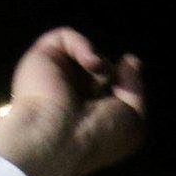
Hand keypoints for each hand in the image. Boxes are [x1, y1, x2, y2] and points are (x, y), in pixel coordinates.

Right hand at [0, 29, 146, 175]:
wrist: (58, 139)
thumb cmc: (97, 136)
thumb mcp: (132, 118)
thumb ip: (134, 88)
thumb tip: (130, 60)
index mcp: (89, 114)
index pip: (111, 89)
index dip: (123, 86)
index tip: (125, 95)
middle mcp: (70, 95)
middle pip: (101, 69)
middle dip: (112, 76)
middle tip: (108, 90)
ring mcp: (54, 76)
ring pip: (86, 53)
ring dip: (100, 63)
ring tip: (99, 77)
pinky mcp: (40, 59)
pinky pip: (65, 36)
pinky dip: (83, 45)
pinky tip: (91, 64)